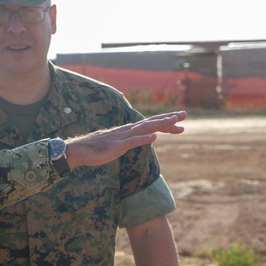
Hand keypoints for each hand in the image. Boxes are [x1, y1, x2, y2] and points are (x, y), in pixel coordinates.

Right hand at [64, 111, 186, 168]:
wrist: (80, 151)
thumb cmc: (98, 149)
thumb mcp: (118, 144)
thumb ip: (129, 141)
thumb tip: (138, 141)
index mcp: (130, 131)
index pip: (151, 124)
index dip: (166, 123)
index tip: (180, 122)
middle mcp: (129, 130)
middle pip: (152, 122)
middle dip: (169, 119)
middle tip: (185, 115)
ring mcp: (123, 137)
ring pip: (145, 128)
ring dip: (160, 124)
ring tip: (174, 121)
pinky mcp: (118, 145)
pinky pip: (132, 141)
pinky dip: (143, 139)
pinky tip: (154, 138)